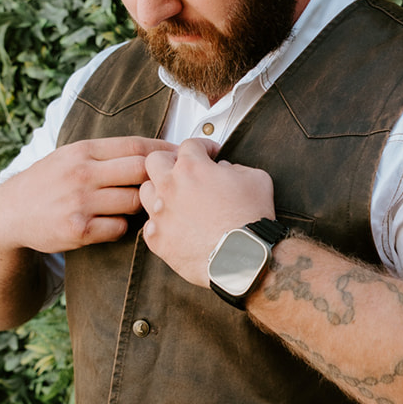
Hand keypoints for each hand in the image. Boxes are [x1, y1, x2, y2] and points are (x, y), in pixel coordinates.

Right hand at [0, 136, 176, 253]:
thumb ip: (105, 154)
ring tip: (138, 206)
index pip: (135, 146)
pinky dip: (122, 227)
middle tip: (174, 185)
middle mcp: (82, 174)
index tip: (182, 155)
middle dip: (161, 178)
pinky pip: (119, 228)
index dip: (164, 151)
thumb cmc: (47, 183)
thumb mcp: (69, 157)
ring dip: (142, 205)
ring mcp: (80, 202)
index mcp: (82, 151)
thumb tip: (152, 152)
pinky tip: (112, 223)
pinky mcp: (79, 230)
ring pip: (134, 201)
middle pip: (141, 171)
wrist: (8, 214)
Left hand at [139, 139, 275, 284]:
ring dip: (159, 191)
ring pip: (145, 191)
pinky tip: (175, 226)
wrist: (244, 259)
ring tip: (175, 199)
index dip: (202, 147)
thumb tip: (226, 170)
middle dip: (170, 161)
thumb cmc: (250, 222)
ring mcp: (160, 214)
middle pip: (154, 161)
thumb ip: (236, 167)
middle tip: (184, 170)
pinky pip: (149, 226)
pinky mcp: (157, 240)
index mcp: (192, 168)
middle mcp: (170, 188)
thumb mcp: (256, 179)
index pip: (189, 144)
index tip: (208, 154)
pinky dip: (160, 224)